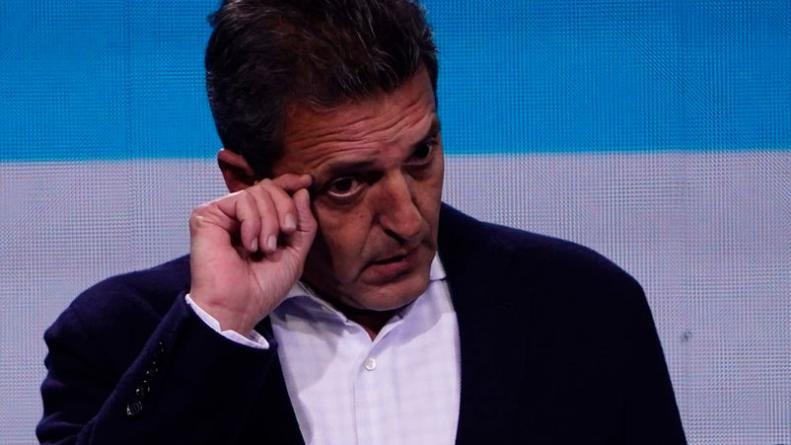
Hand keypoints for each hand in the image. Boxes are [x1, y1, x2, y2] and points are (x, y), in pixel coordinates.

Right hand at [188, 174, 315, 333]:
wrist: (237, 307)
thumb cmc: (262, 288)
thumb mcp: (295, 253)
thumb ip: (303, 223)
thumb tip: (302, 189)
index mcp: (258, 222)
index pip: (274, 191)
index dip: (290, 184)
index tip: (306, 182)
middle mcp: (238, 215)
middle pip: (269, 187)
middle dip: (284, 209)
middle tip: (282, 238)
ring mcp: (223, 213)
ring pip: (258, 191)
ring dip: (269, 222)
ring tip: (264, 248)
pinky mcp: (208, 214)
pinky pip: (242, 200)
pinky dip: (253, 222)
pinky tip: (249, 244)